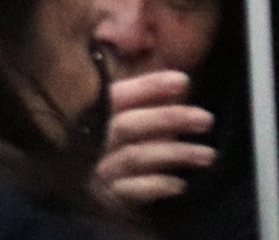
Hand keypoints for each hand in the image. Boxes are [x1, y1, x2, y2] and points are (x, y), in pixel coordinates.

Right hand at [96, 71, 213, 206]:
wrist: (70, 189)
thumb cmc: (96, 143)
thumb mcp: (106, 115)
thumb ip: (131, 100)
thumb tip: (174, 81)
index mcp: (89, 114)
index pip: (117, 96)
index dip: (149, 87)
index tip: (183, 81)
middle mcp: (91, 140)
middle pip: (129, 126)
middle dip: (168, 119)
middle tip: (205, 119)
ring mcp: (97, 169)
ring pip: (136, 158)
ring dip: (174, 154)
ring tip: (208, 154)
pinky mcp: (105, 197)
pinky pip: (131, 191)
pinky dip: (156, 186)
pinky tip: (180, 184)